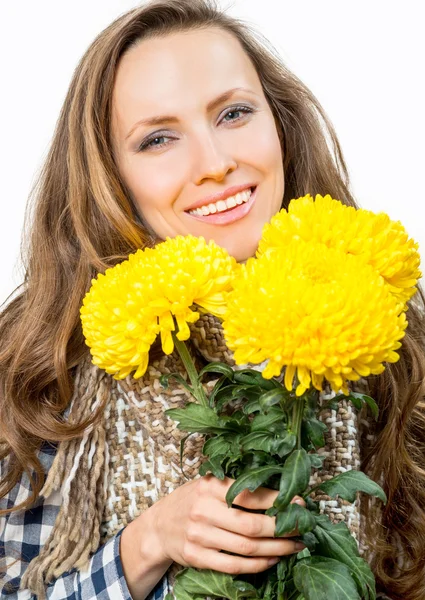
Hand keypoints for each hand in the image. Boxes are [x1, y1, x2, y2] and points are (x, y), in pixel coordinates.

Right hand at [149, 473, 305, 574]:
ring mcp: (199, 536)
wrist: (158, 526)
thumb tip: (280, 491)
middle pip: (251, 525)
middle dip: (282, 529)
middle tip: (302, 529)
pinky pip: (233, 566)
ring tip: (294, 546)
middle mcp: (203, 510)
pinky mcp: (197, 557)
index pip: (250, 495)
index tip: (300, 502)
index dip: (278, 501)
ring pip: (246, 548)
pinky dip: (257, 565)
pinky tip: (271, 559)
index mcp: (209, 486)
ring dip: (275, 549)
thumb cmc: (191, 500)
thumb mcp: (209, 484)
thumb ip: (235, 486)